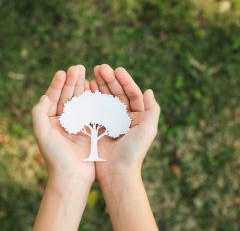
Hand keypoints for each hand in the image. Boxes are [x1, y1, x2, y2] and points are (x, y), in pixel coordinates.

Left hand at [31, 65, 94, 184]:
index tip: (63, 72)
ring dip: (82, 87)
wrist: (72, 178)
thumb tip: (43, 96)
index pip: (53, 98)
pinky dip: (94, 99)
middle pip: (67, 96)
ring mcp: (77, 124)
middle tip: (78, 67)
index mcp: (50, 121)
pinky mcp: (90, 130)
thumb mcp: (42, 134)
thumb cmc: (55, 157)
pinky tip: (96, 89)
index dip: (57, 85)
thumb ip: (39, 114)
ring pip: (80, 101)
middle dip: (72, 82)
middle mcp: (63, 121)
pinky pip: (92, 110)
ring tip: (87, 73)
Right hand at [90, 64, 160, 182]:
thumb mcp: (148, 129)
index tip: (117, 69)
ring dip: (100, 85)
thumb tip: (149, 90)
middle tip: (100, 67)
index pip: (132, 93)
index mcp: (138, 116)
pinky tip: (87, 87)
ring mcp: (110, 121)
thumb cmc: (134, 151)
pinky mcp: (98, 127)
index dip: (125, 80)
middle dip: (109, 79)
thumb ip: (152, 109)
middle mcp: (124, 117)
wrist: (117, 173)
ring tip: (92, 73)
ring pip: (105, 98)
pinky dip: (91, 97)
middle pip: (118, 93)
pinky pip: (94, 108)